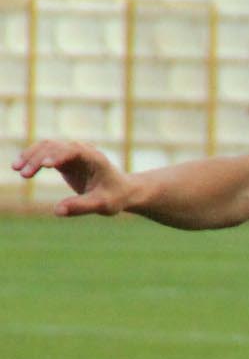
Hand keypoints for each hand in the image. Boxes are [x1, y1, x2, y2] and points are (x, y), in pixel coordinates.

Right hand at [13, 139, 135, 215]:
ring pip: (46, 147)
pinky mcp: (64, 158)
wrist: (121, 191)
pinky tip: (20, 169)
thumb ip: (81, 207)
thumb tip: (57, 211)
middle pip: (55, 147)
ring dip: (31, 156)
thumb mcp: (102, 205)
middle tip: (24, 174)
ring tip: (17, 170)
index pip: (75, 151)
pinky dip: (32, 159)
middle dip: (38, 158)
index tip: (46, 165)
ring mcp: (72, 153)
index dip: (59, 155)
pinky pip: (44, 154)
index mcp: (95, 158)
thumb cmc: (115, 197)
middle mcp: (82, 151)